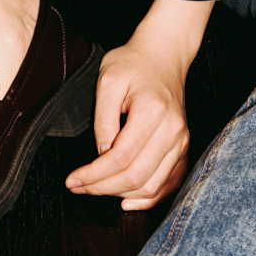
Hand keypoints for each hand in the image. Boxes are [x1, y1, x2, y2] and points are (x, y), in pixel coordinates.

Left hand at [65, 33, 191, 210]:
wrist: (163, 54)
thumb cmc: (133, 63)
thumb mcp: (107, 80)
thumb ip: (103, 120)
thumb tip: (101, 155)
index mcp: (153, 111)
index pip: (120, 158)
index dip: (93, 175)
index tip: (73, 180)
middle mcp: (172, 130)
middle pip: (136, 177)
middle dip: (101, 188)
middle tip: (78, 186)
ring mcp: (181, 140)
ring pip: (151, 185)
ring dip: (120, 194)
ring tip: (95, 188)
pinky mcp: (182, 147)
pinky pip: (168, 183)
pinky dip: (147, 198)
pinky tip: (126, 200)